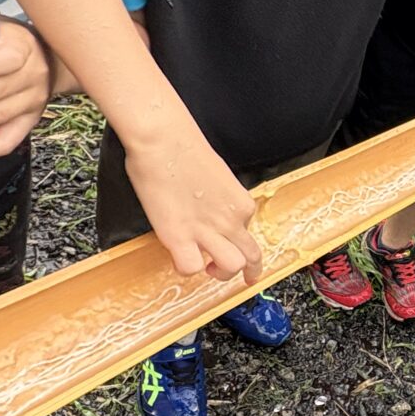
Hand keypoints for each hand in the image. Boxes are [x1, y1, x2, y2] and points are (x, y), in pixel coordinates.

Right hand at [123, 125, 263, 283]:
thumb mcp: (216, 176)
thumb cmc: (183, 147)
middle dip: (248, 271)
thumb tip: (208, 208)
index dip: (242, 243)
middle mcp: (231, 219)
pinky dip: (185, 268)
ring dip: (220, 272)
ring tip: (206, 266)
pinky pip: (191, 268)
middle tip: (239, 276)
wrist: (163, 139)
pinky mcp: (180, 237)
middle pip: (252, 256)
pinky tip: (178, 256)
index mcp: (241, 202)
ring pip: (231, 266)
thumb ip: (219, 199)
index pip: (250, 232)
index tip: (245, 256)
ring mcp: (208, 230)